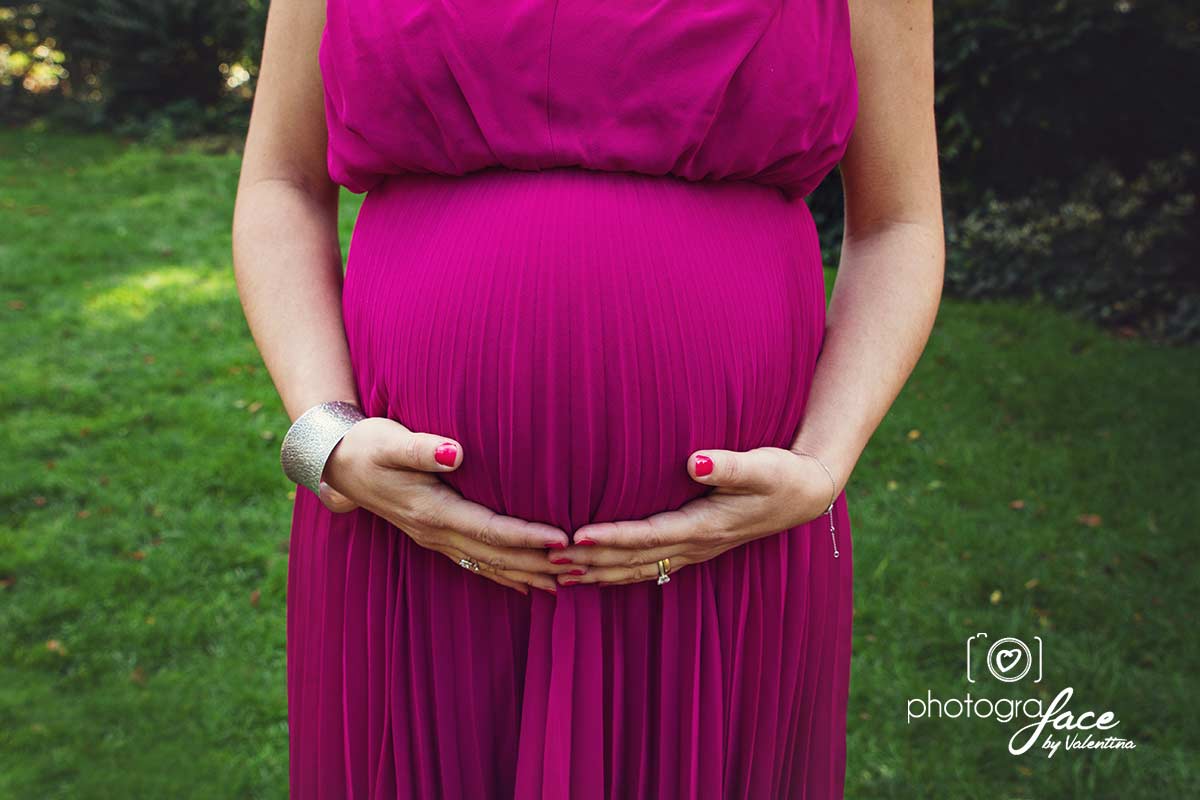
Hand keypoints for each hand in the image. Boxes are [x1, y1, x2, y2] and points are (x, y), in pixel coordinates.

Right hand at [319, 417, 575, 594]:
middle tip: (581, 569)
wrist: (335, 462)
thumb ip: (424, 449)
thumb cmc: (368, 445)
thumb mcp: (391, 442)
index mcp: (432, 510)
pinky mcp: (434, 535)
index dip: (527, 537)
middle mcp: (435, 531)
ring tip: (566, 585)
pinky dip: (504, 574)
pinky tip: (526, 585)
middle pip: (495, 555)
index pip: (489, 529)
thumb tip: (456, 452)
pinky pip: (475, 563)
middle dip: (538, 563)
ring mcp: (434, 538)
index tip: (562, 540)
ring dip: (527, 575)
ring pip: (488, 564)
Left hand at [548, 447, 837, 586]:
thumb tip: (696, 462)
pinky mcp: (696, 546)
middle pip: (636, 559)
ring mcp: (696, 550)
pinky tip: (598, 574)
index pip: (649, 536)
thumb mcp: (761, 466)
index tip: (577, 537)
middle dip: (593, 562)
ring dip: (601, 573)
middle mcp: (697, 544)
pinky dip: (621, 572)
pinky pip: (652, 566)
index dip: (612, 539)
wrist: (807, 494)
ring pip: (641, 569)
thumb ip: (729, 465)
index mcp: (706, 526)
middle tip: (549, 561)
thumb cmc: (782, 473)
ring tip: (561, 576)